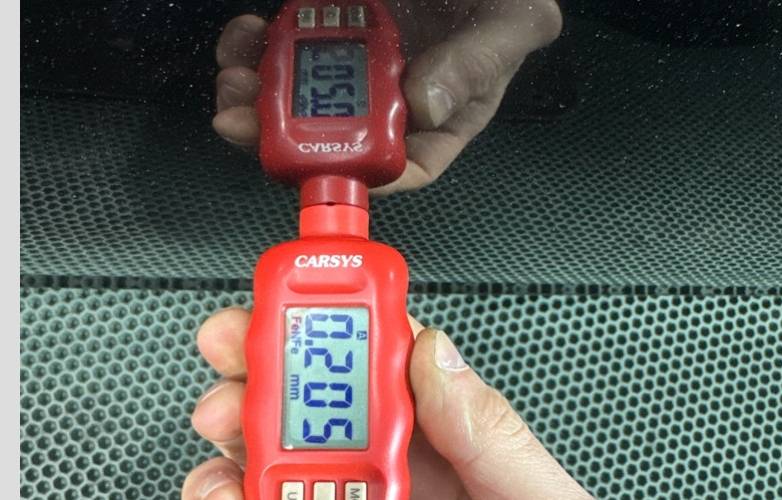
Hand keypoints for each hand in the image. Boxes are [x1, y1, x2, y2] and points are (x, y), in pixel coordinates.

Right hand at [182, 308, 591, 498]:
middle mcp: (392, 466)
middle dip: (258, 378)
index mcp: (443, 433)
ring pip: (271, 461)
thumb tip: (435, 354)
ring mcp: (354, 497)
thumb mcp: (532, 490)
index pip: (380, 360)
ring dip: (233, 447)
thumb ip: (489, 426)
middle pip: (309, 405)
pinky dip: (233, 495)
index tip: (291, 307)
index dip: (330, 323)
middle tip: (233, 374)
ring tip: (227, 454)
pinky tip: (232, 495)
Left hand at [213, 0, 561, 194]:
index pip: (401, 163)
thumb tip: (423, 108)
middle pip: (333, 138)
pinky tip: (247, 34)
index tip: (323, 168)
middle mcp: (393, 96)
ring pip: (300, 97)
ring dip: (257, 95)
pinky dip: (257, 46)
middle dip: (280, 138)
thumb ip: (478, 63)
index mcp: (442, 112)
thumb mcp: (513, 22)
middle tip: (241, 121)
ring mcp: (357, 59)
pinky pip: (286, 46)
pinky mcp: (331, 23)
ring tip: (234, 78)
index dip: (359, 176)